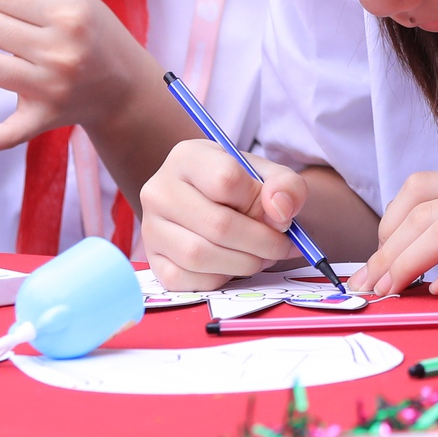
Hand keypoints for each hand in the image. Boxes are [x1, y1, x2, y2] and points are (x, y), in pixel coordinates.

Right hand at [139, 137, 324, 289]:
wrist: (222, 205)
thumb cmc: (245, 188)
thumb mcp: (271, 175)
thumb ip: (287, 186)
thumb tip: (280, 212)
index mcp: (187, 157)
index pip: (226, 181)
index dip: (260, 204)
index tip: (279, 214)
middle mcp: (159, 190)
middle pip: (217, 224)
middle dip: (261, 243)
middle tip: (281, 247)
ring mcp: (150, 227)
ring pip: (199, 256)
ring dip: (243, 263)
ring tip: (261, 256)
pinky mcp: (153, 259)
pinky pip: (187, 280)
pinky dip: (220, 278)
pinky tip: (233, 265)